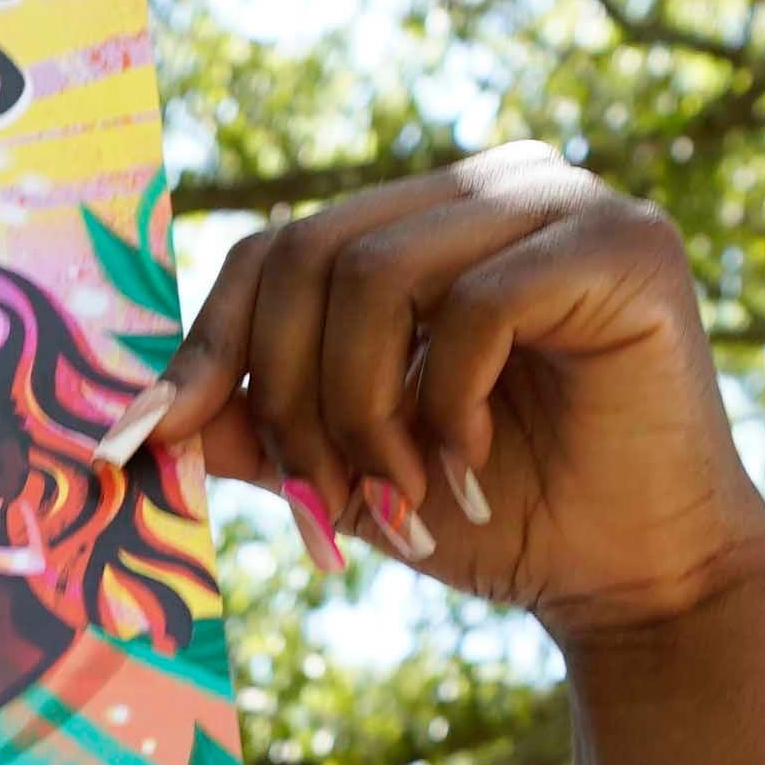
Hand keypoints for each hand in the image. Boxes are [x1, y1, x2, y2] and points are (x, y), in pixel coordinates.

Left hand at [119, 146, 764, 655]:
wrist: (634, 580)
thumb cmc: (497, 516)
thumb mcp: (344, 465)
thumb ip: (248, 424)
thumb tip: (131, 423)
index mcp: (425, 219)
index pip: (275, 248)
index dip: (206, 347)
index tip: (151, 445)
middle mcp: (492, 183)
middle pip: (310, 253)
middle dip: (289, 398)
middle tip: (320, 503)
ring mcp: (563, 197)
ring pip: (377, 274)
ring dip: (362, 411)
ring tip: (397, 493)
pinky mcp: (623, 241)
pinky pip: (476, 305)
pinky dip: (448, 404)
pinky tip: (473, 467)